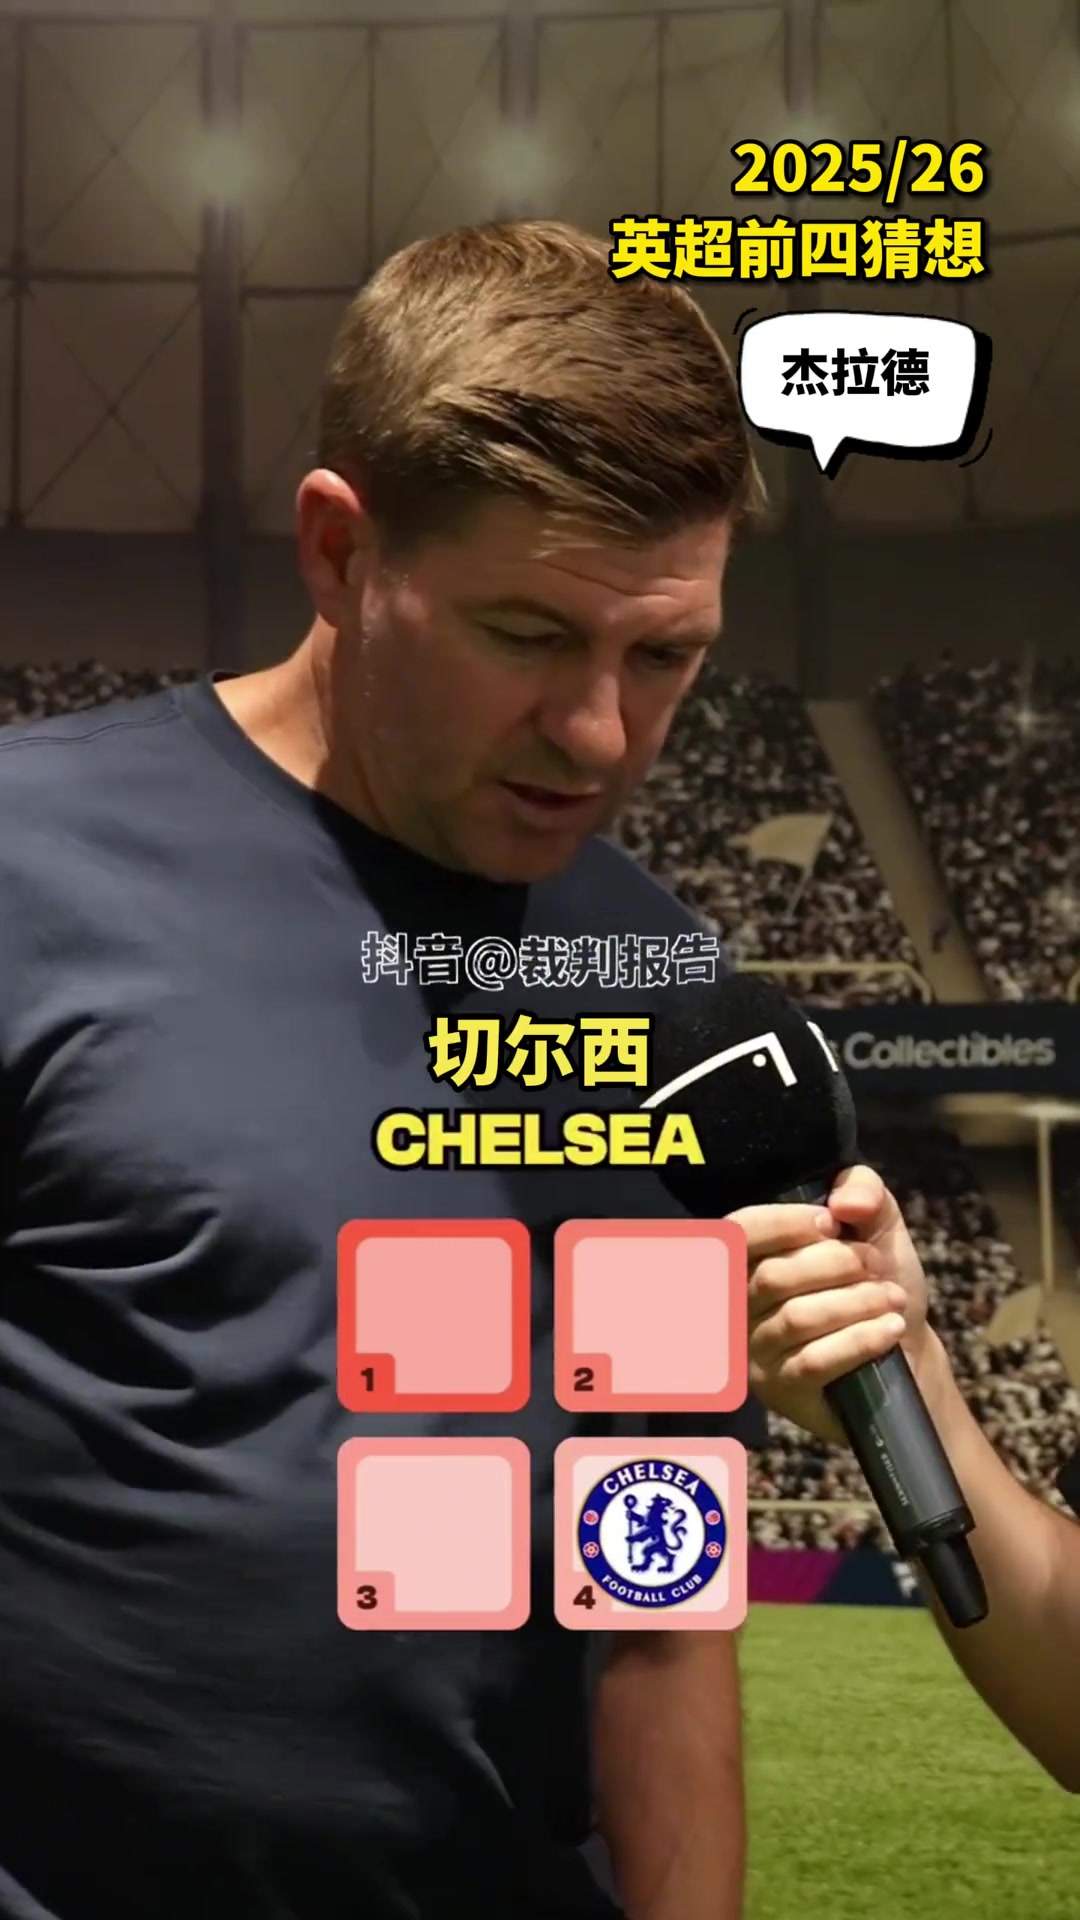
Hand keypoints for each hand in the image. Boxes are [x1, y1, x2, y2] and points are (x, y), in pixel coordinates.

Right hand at [730, 1164, 930, 1444]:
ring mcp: (756, 1350)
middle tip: (876, 1267)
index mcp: (752, 1255)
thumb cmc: (876, 1280)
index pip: (738, 1231)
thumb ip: (863, 1190)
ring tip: (893, 1299)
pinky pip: (813, 1361)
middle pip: (772, 1277)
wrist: (906, 1347)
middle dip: (836, 1265)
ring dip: (856, 1303)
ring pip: (796, 1319)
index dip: (783, 1223)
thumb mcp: (877, 1224)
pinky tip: (890, 1329)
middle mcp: (740, 1302)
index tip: (834, 1224)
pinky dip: (859, 1340)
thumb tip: (843, 1204)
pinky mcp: (781, 1390)